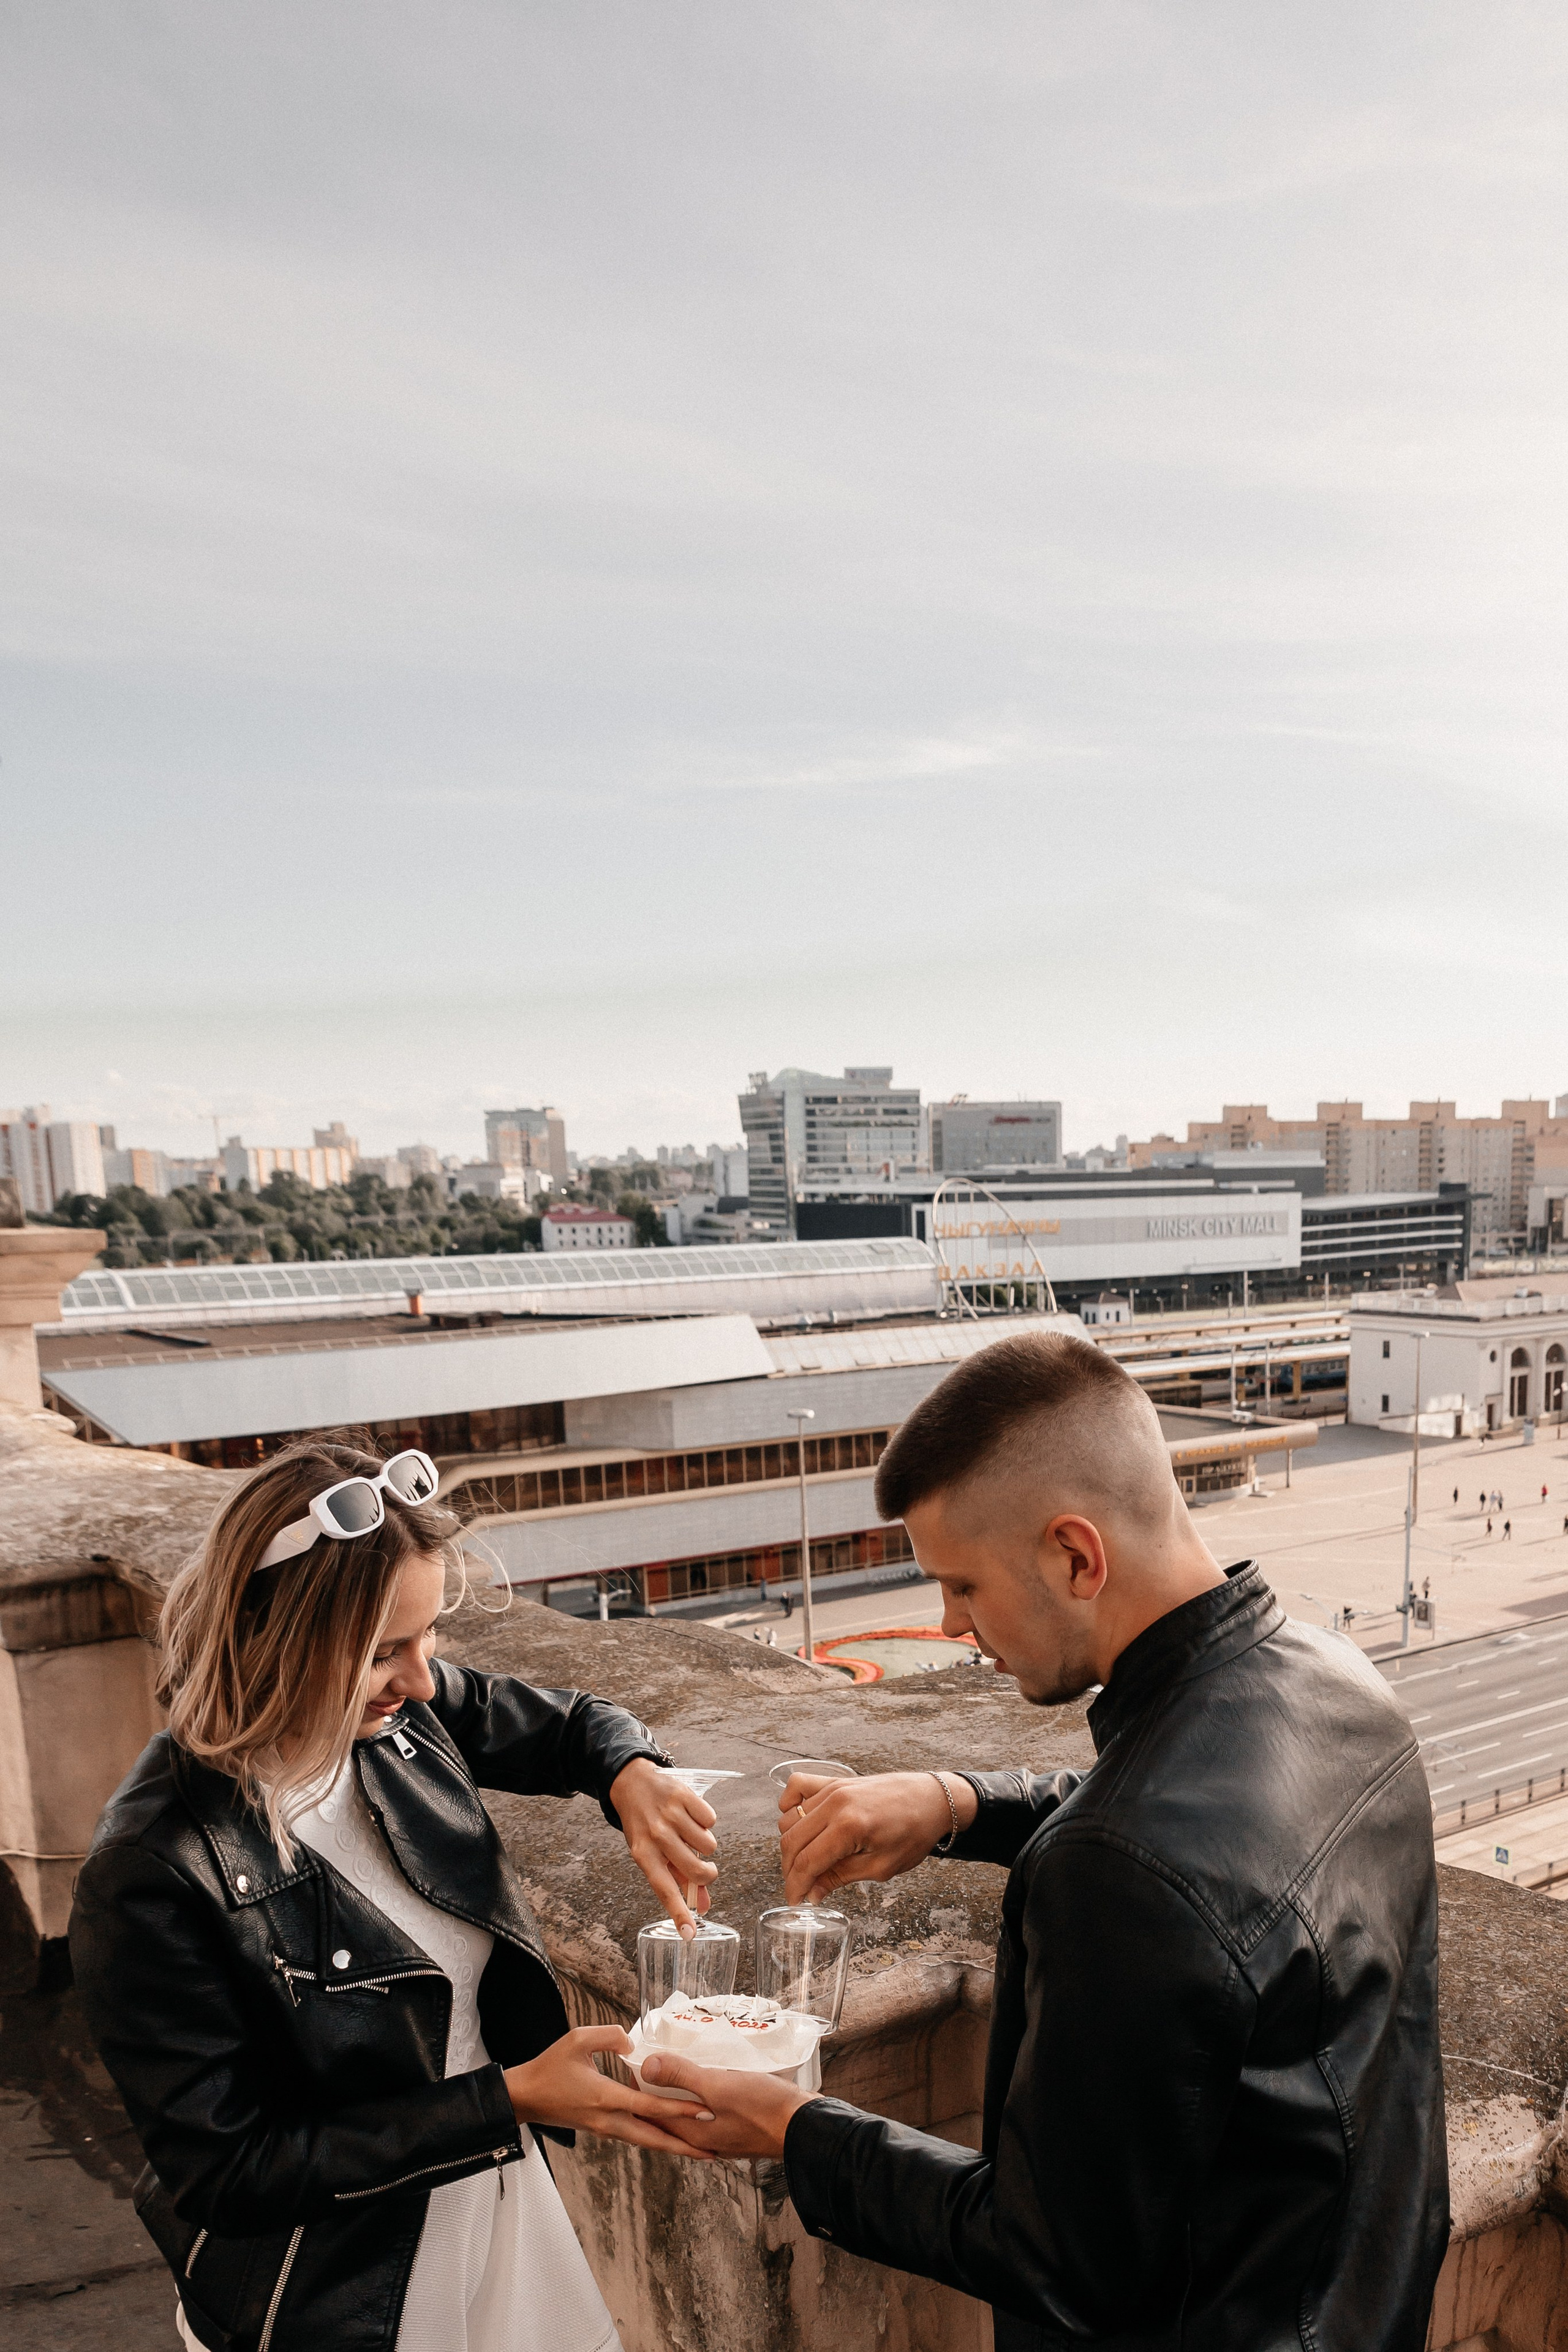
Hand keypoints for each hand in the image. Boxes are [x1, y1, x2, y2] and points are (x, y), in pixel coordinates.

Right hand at [505, 2025, 715, 2156]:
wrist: (525, 2097)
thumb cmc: (549, 2066)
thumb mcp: (578, 2038)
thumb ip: (610, 2036)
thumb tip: (634, 2043)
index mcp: (606, 2098)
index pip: (651, 2107)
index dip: (679, 2109)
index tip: (705, 2110)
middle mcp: (609, 2120)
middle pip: (654, 2139)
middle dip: (684, 2147)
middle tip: (713, 2153)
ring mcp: (604, 2129)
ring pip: (644, 2141)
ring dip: (671, 2146)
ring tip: (697, 2149)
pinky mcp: (601, 2130)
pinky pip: (633, 2136)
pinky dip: (654, 2138)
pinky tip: (667, 2134)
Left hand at [609, 1757, 718, 1937]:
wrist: (631, 1784)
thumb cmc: (644, 1826)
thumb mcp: (652, 1853)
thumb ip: (679, 1880)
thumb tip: (704, 1908)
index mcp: (644, 1855)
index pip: (664, 1890)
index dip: (678, 1913)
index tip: (690, 1934)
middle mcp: (656, 1836)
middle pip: (694, 1870)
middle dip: (707, 1874)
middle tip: (706, 1870)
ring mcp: (669, 1815)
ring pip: (708, 1845)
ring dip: (705, 1844)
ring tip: (690, 1835)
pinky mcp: (683, 1795)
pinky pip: (710, 1819)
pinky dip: (706, 1821)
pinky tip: (691, 1816)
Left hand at [640, 2051, 811, 2158]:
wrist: (805, 2127)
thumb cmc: (763, 2108)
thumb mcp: (719, 2086)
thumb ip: (682, 2076)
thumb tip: (647, 2067)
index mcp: (693, 2134)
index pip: (652, 2114)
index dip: (641, 2088)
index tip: (636, 2062)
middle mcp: (705, 2141)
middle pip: (670, 2115)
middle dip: (659, 2091)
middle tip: (654, 2059)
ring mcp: (723, 2137)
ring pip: (691, 2115)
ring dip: (681, 2094)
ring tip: (678, 2065)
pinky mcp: (739, 2130)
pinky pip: (710, 2113)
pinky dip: (702, 2098)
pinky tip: (711, 2080)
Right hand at [778, 1770, 976, 1902]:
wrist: (932, 1800)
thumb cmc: (913, 1834)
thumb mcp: (881, 1867)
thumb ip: (841, 1877)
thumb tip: (813, 1893)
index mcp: (849, 1827)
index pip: (806, 1862)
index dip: (795, 1886)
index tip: (795, 1902)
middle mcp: (835, 1803)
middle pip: (792, 1841)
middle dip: (790, 1870)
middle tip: (801, 1887)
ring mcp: (832, 1788)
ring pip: (790, 1819)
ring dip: (791, 1844)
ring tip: (807, 1861)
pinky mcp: (834, 1780)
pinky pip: (797, 1787)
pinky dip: (790, 1805)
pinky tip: (799, 1823)